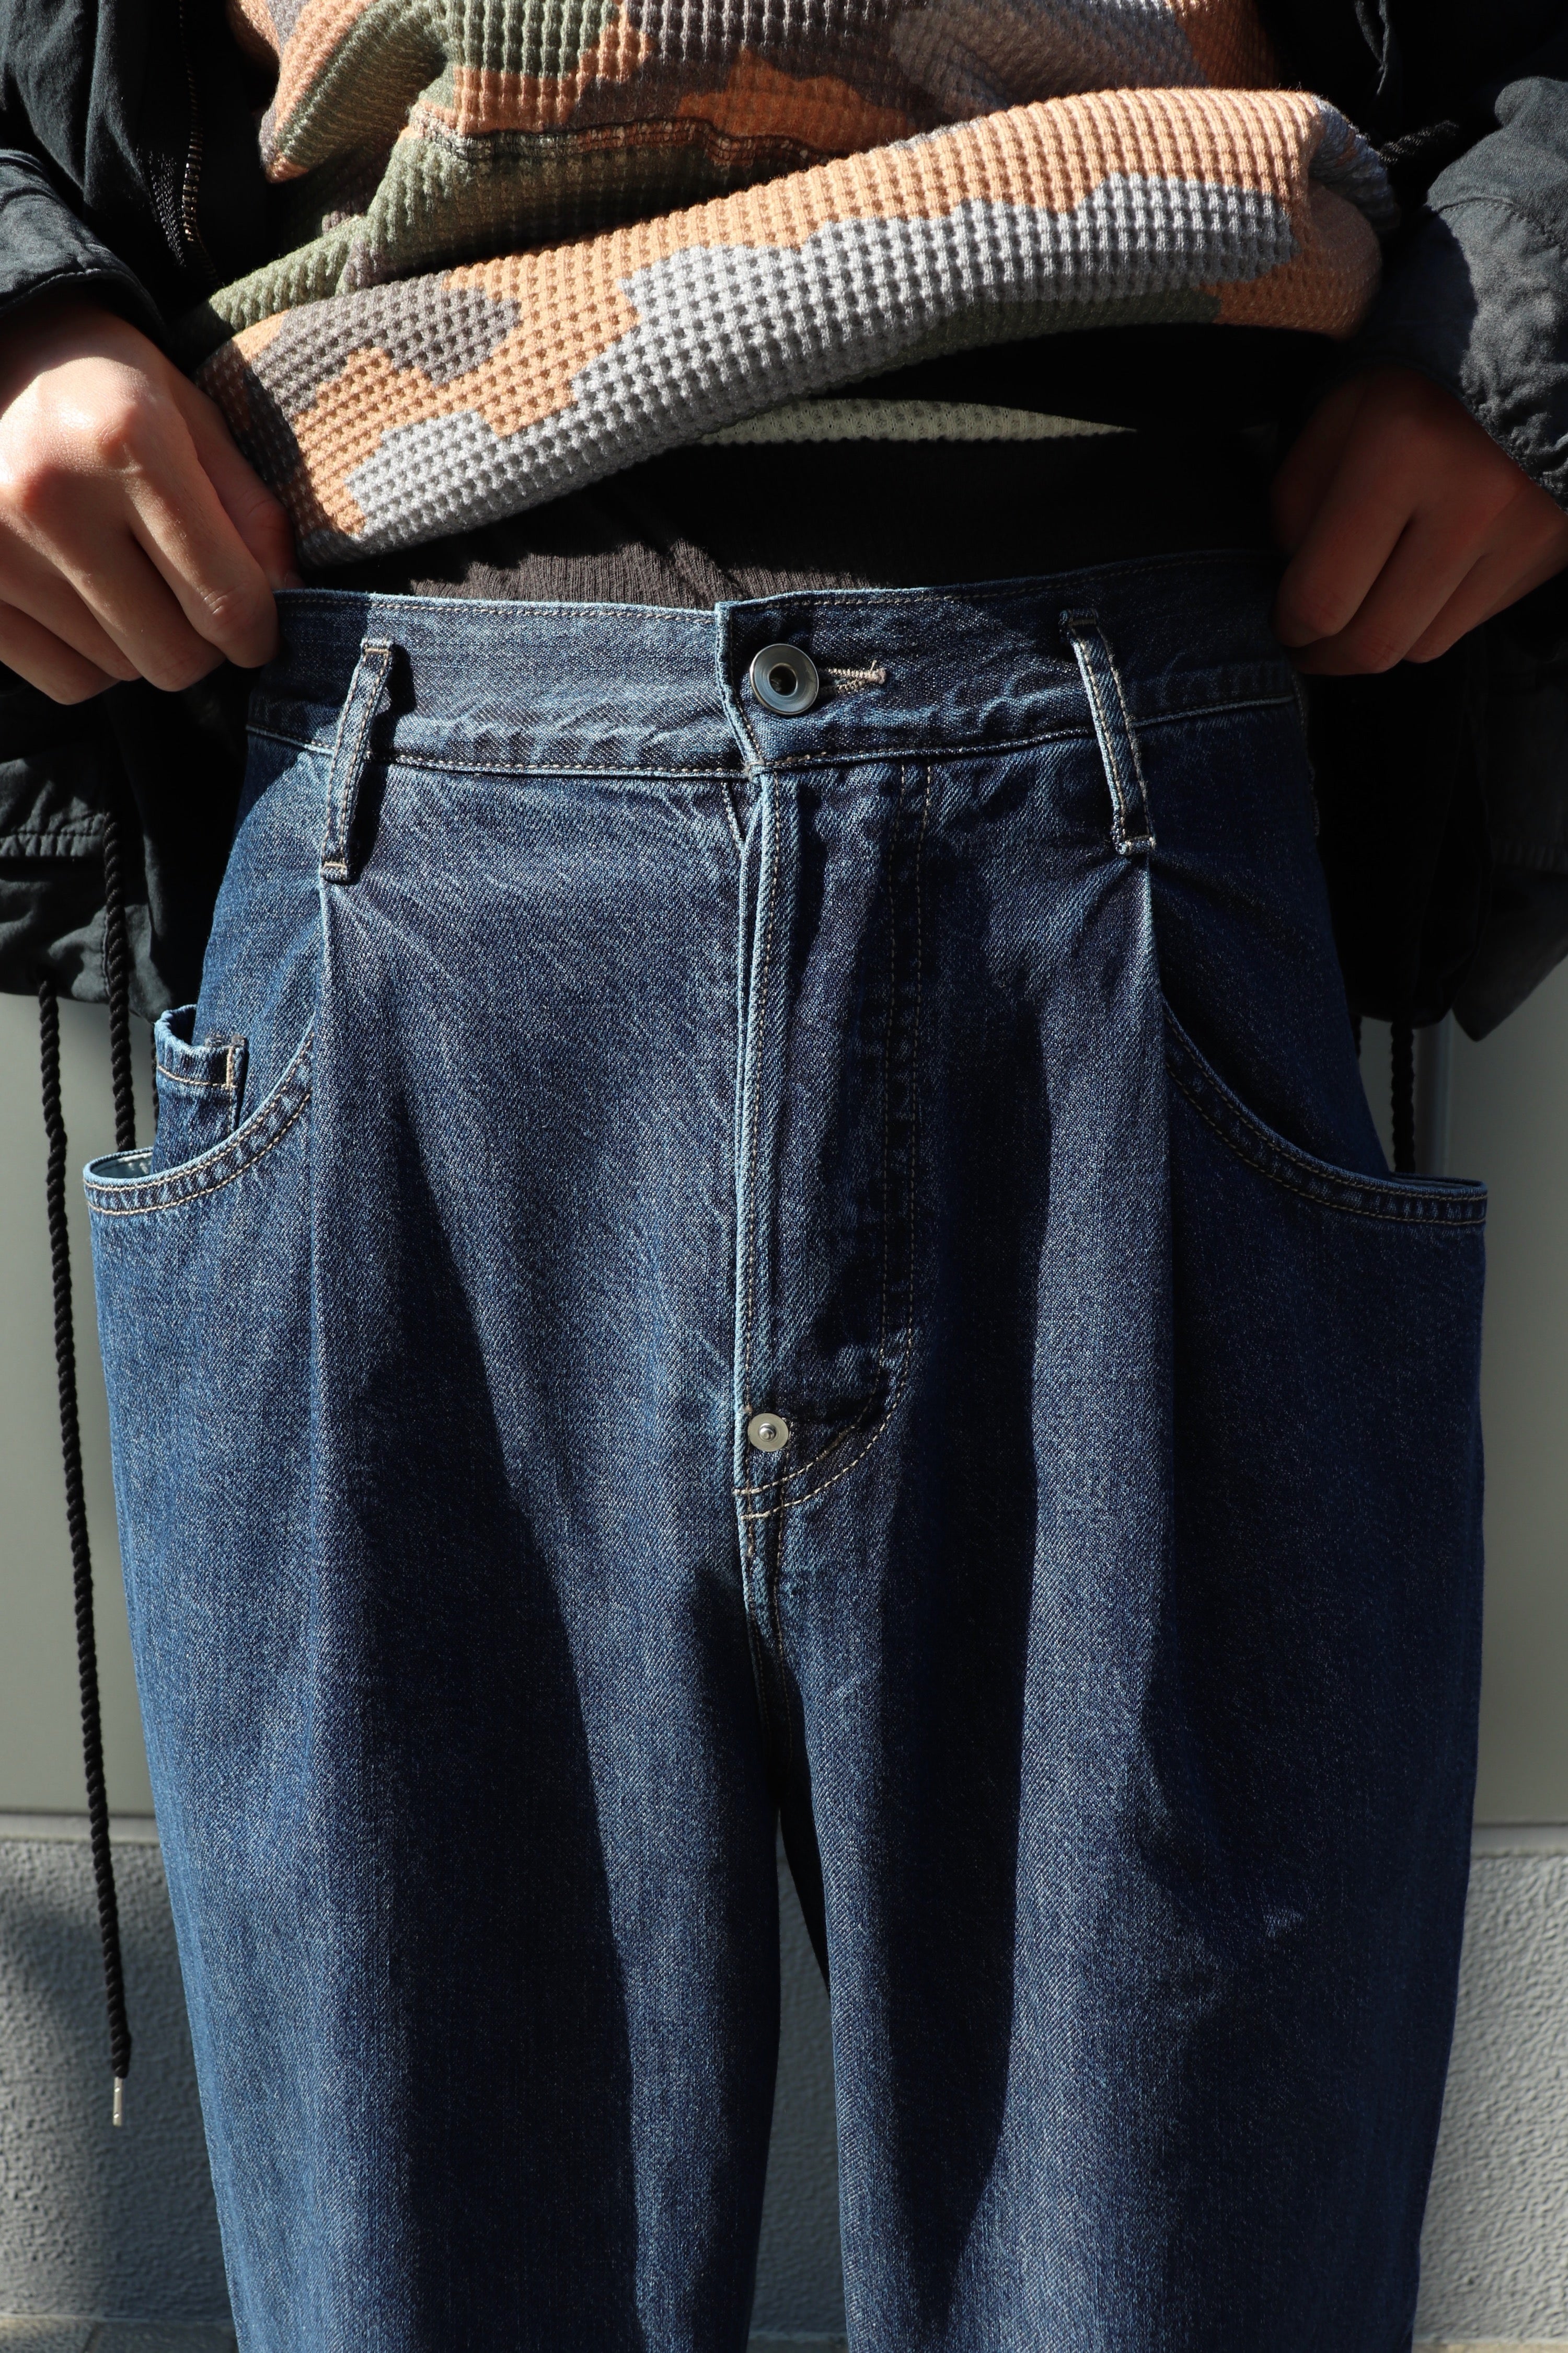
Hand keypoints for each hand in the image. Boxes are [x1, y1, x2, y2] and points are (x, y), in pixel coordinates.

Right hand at [0, 293, 297, 703]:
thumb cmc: (101, 385)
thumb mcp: (190, 416)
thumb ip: (250, 510)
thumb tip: (289, 599)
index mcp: (124, 439)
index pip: (226, 601)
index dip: (259, 634)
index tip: (260, 630)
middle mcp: (49, 496)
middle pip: (175, 656)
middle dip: (201, 642)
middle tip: (191, 599)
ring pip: (121, 673)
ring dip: (142, 645)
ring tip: (125, 578)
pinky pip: (67, 682)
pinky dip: (91, 661)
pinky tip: (84, 602)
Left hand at [1272, 367, 1567, 673]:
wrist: (1550, 342)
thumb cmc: (1430, 370)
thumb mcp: (1345, 406)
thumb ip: (1300, 494)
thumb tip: (1293, 574)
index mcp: (1402, 449)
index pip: (1324, 595)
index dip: (1289, 627)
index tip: (1281, 625)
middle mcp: (1470, 499)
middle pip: (1375, 642)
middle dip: (1327, 658)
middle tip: (1308, 648)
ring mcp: (1521, 530)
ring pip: (1424, 645)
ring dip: (1381, 643)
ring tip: (1359, 617)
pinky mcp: (1552, 549)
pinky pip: (1472, 622)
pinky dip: (1434, 618)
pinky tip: (1418, 584)